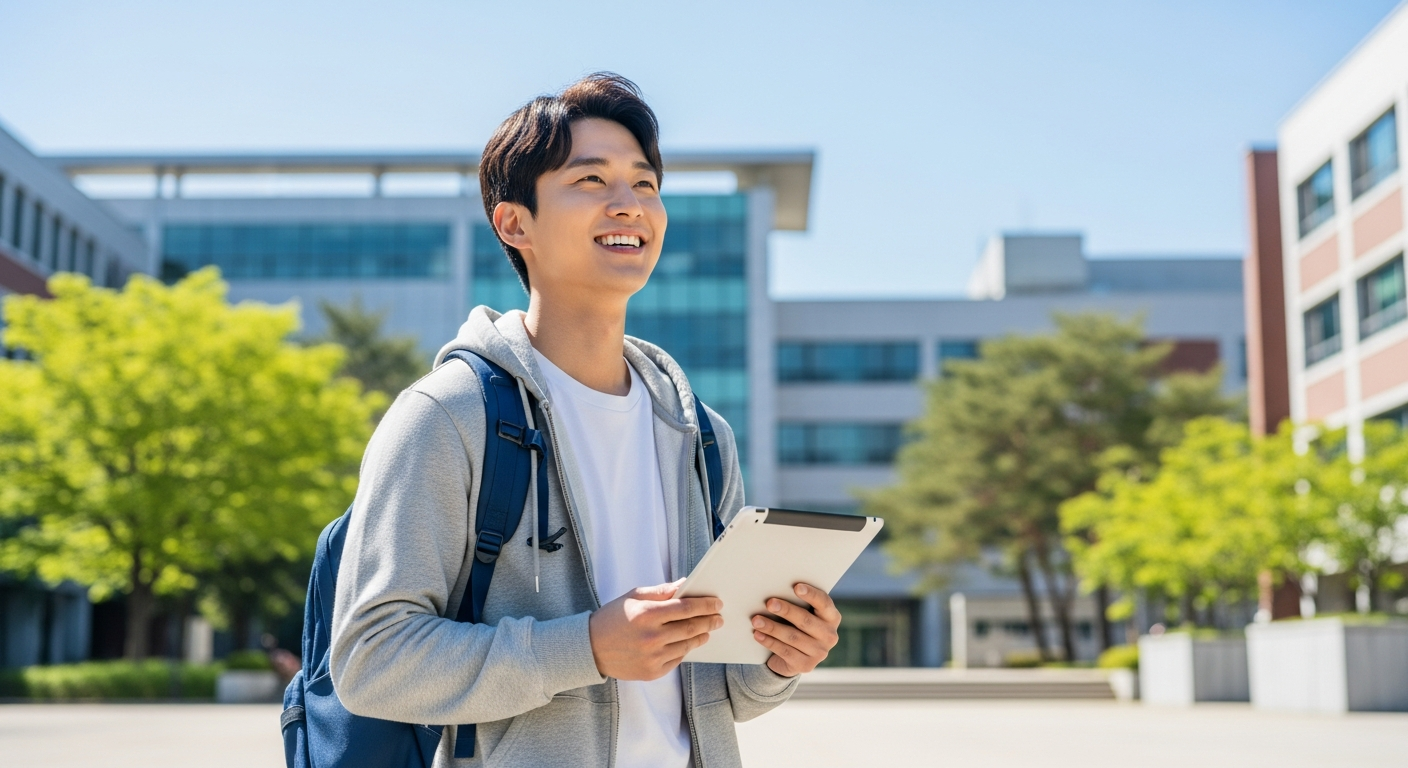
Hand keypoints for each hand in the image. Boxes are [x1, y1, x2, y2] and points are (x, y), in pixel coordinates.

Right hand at [588, 579, 722, 680]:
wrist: (590, 648)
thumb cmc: (613, 618)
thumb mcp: (634, 597)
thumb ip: (661, 591)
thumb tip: (685, 584)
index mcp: (647, 614)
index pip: (686, 608)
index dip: (705, 605)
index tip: (717, 603)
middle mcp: (651, 637)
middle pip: (691, 628)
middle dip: (709, 621)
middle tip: (718, 618)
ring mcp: (652, 657)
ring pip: (687, 645)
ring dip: (701, 636)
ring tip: (707, 630)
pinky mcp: (652, 672)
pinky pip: (677, 659)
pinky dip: (684, 650)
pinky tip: (687, 643)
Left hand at [751, 583, 840, 676]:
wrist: (795, 656)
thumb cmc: (797, 624)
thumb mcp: (802, 613)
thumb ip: (797, 603)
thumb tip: (775, 595)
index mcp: (832, 617)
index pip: (824, 603)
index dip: (811, 594)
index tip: (796, 587)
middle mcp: (830, 635)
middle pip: (806, 620)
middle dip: (786, 610)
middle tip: (769, 603)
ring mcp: (819, 652)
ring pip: (792, 637)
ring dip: (772, 627)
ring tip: (756, 620)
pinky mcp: (806, 665)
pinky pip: (785, 651)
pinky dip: (769, 641)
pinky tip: (758, 634)